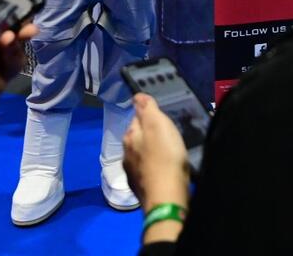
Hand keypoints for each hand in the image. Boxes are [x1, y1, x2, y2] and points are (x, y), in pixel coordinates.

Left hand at [123, 94, 188, 212]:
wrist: (166, 197)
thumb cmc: (165, 156)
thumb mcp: (158, 124)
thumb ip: (147, 108)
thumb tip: (136, 95)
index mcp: (130, 136)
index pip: (136, 119)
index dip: (148, 117)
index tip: (160, 120)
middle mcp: (126, 154)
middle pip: (137, 139)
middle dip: (148, 137)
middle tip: (166, 138)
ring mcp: (131, 173)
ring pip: (140, 157)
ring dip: (150, 155)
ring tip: (166, 156)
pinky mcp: (140, 189)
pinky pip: (145, 174)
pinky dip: (152, 171)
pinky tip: (162, 173)